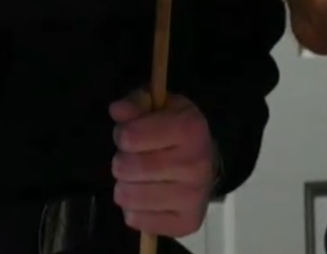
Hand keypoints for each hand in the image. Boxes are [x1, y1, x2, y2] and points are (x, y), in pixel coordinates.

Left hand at [110, 91, 217, 237]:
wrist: (209, 164)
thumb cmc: (177, 133)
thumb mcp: (160, 107)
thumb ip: (136, 104)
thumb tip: (117, 109)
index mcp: (190, 129)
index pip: (131, 136)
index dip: (122, 134)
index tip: (130, 134)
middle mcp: (195, 164)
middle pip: (126, 168)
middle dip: (122, 161)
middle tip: (134, 158)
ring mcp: (193, 197)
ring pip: (128, 197)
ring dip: (125, 187)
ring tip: (139, 178)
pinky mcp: (187, 223)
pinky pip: (136, 220)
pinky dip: (134, 210)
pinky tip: (147, 198)